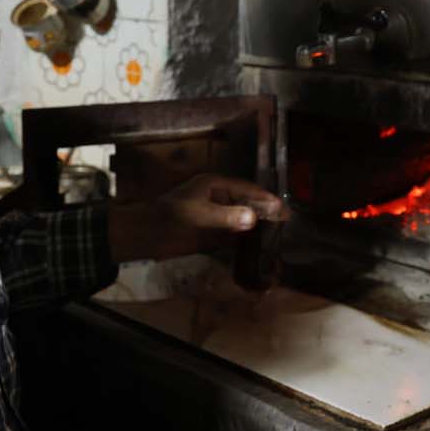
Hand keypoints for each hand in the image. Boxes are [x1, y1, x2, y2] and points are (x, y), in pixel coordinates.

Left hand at [107, 174, 286, 263]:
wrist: (143, 235)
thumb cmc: (169, 218)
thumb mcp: (198, 215)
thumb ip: (226, 217)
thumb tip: (253, 219)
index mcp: (213, 185)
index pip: (245, 189)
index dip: (264, 198)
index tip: (281, 206)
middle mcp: (216, 198)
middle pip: (246, 202)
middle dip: (265, 209)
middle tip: (286, 219)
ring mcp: (213, 215)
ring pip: (240, 217)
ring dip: (257, 223)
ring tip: (277, 231)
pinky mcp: (208, 232)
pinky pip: (231, 233)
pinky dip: (244, 237)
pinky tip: (257, 244)